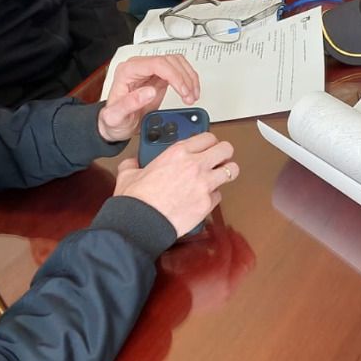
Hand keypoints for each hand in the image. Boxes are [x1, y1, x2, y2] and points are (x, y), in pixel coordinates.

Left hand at [97, 56, 200, 142]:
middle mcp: (139, 68)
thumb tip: (149, 91)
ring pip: (177, 63)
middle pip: (170, 61)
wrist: (116, 125)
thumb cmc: (113, 120)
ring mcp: (150, 72)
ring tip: (192, 95)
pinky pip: (178, 71)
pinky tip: (190, 91)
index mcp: (128, 71)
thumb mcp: (115, 117)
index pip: (156, 63)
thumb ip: (130, 103)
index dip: (174, 75)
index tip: (183, 91)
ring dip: (189, 78)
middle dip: (184, 78)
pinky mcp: (159, 78)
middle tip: (189, 96)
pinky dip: (188, 80)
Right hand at [113, 134, 236, 237]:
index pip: (207, 137)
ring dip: (226, 172)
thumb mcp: (129, 174)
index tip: (208, 145)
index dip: (209, 141)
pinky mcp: (207, 203)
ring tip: (219, 175)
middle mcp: (195, 165)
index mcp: (178, 153)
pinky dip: (213, 196)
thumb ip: (133, 163)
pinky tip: (204, 198)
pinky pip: (219, 195)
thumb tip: (132, 162)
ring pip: (232, 170)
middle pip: (226, 149)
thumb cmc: (136, 200)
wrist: (141, 224)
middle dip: (224, 153)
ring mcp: (204, 184)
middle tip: (219, 158)